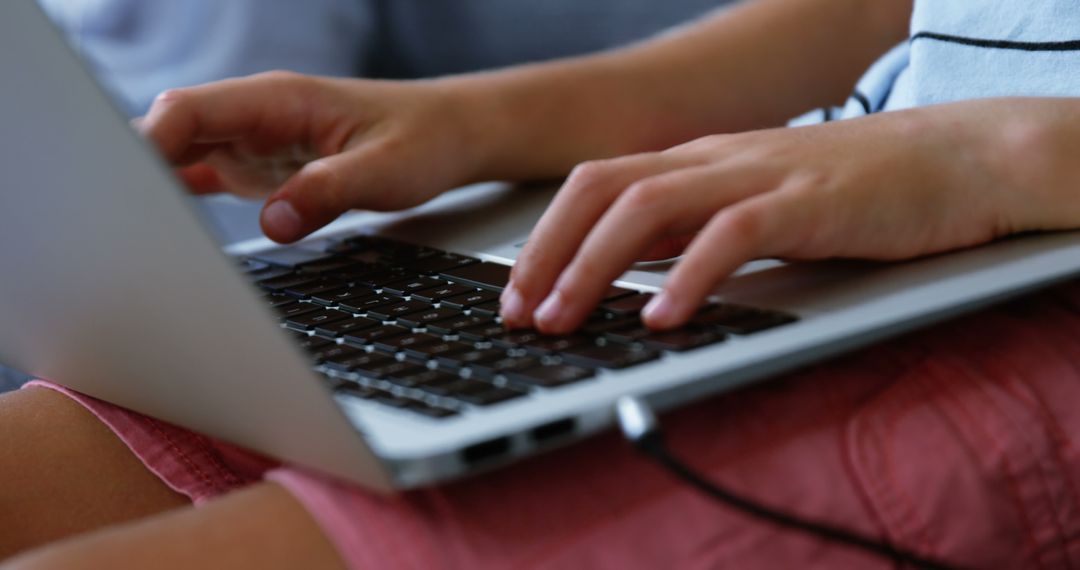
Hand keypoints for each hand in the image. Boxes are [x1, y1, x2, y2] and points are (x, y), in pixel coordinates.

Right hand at [140, 71, 489, 242]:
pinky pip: (206, 177)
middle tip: (117, 221)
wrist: (449, 135)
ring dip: (153, 186)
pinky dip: (181, 198)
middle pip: (172, 132)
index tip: (127, 185)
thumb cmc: (422, 140)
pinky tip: (162, 228)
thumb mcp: (385, 170)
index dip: (148, 142)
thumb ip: (329, 191)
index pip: (190, 109)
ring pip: (182, 155)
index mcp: (278, 99)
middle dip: (136, 167)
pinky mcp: (263, 168)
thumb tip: (275, 222)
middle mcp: (256, 117)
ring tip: (129, 233)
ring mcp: (254, 142)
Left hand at [501, 98, 1079, 332]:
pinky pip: (731, 234)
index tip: (517, 295)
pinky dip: (687, 275)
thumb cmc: (853, 190)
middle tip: (518, 315)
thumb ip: (695, 230)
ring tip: (564, 320)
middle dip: (548, 252)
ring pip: (649, 207)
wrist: (953, 158)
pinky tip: (661, 319)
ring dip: (594, 267)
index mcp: (698, 162)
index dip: (547, 237)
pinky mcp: (806, 202)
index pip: (598, 185)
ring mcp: (758, 175)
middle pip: (603, 190)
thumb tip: (636, 271)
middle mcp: (715, 160)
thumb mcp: (756, 206)